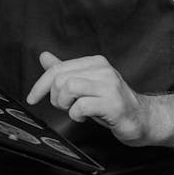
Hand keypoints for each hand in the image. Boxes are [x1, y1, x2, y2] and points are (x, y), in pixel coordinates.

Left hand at [26, 52, 151, 145]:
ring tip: (74, 110)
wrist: (142, 118)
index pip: (58, 68)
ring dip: (65, 105)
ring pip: (68, 87)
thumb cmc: (111, 103)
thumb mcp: (86, 84)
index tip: (32, 99)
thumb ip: (66, 70)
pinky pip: (81, 106)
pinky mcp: (113, 103)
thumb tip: (44, 56)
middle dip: (55, 98)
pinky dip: (76, 115)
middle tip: (65, 107)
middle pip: (60, 78)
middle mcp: (103, 69)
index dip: (40, 85)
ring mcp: (109, 85)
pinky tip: (85, 117)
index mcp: (95, 62)